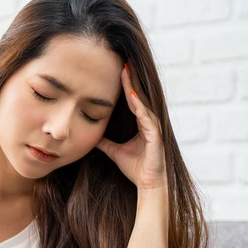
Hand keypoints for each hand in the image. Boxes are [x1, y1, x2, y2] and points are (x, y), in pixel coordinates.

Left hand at [97, 63, 166, 189]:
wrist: (148, 185)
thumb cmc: (136, 168)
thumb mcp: (114, 151)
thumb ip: (105, 142)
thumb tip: (92, 135)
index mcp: (141, 124)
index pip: (132, 100)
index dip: (125, 85)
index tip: (118, 70)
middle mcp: (149, 122)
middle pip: (138, 96)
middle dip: (131, 80)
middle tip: (124, 62)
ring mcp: (154, 128)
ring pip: (142, 103)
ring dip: (134, 88)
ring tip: (126, 72)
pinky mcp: (156, 136)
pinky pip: (146, 118)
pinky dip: (139, 106)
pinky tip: (131, 97)